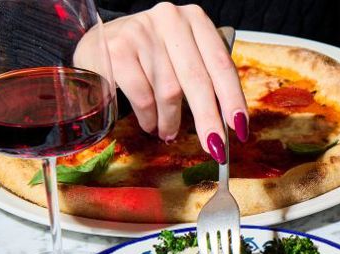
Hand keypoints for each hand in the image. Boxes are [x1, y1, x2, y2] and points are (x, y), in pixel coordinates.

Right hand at [77, 2, 246, 162]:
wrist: (99, 42)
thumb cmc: (151, 55)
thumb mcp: (181, 54)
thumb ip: (205, 77)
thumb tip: (230, 122)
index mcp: (195, 19)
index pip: (221, 63)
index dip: (233, 98)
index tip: (240, 127)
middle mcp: (171, 20)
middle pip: (197, 79)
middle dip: (208, 119)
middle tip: (215, 148)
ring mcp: (142, 32)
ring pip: (169, 91)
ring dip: (171, 121)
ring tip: (168, 133)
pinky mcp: (118, 49)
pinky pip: (143, 96)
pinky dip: (149, 118)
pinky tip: (150, 124)